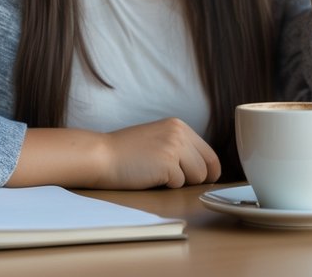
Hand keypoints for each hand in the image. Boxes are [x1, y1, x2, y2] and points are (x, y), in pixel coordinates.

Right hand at [98, 118, 220, 188]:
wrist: (101, 154)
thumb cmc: (125, 152)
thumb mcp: (158, 139)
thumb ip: (179, 146)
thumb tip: (204, 169)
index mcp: (179, 125)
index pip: (209, 153)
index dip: (209, 171)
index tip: (203, 180)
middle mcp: (180, 133)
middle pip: (207, 167)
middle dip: (194, 178)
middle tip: (173, 178)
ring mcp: (174, 147)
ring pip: (197, 177)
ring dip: (180, 182)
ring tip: (158, 174)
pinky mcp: (167, 163)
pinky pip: (179, 184)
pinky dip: (166, 186)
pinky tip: (150, 177)